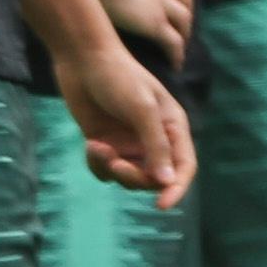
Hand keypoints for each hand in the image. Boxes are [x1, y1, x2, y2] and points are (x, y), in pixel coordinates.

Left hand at [62, 47, 192, 208]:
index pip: (183, 167)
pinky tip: (90, 144)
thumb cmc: (120, 78)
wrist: (83, 60)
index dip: (176, 188)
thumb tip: (166, 182)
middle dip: (134, 176)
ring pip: (127, 176)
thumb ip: (156, 146)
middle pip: (153, 177)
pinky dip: (96, 163)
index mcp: (173, 128)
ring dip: (111, 168)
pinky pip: (105, 169)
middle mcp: (153, 139)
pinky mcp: (106, 143)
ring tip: (96, 147)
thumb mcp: (142, 109)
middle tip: (116, 165)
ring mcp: (128, 142)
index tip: (162, 205)